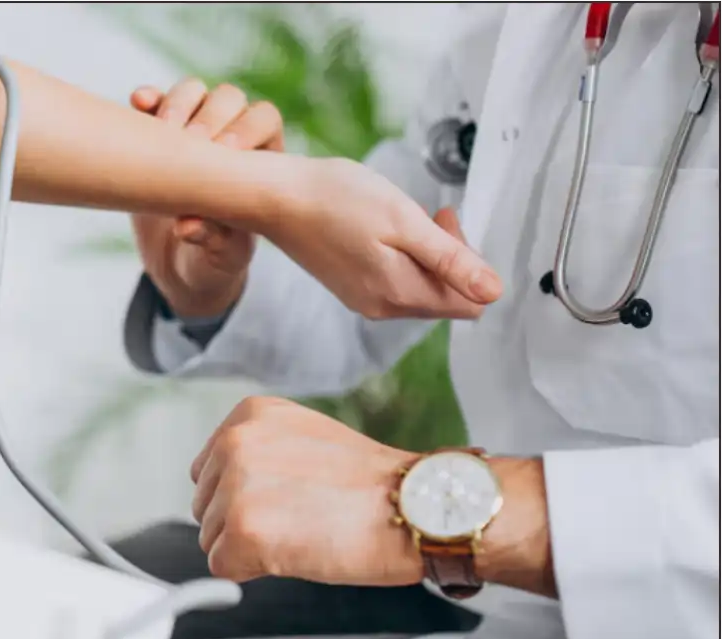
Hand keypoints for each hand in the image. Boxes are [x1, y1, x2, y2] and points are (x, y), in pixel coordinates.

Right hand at [129, 79, 281, 317]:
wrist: (178, 261)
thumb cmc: (213, 258)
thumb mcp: (220, 256)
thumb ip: (212, 240)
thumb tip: (188, 226)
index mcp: (263, 159)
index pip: (264, 121)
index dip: (247, 130)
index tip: (225, 153)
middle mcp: (231, 133)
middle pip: (228, 99)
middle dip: (210, 117)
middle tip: (191, 142)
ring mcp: (192, 128)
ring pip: (192, 93)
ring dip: (178, 104)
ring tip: (164, 131)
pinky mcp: (156, 131)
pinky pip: (153, 104)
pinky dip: (147, 99)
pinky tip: (138, 102)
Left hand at [190, 396, 423, 585]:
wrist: (413, 506)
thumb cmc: (369, 483)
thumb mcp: (304, 438)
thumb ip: (258, 453)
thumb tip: (223, 487)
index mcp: (249, 415)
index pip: (209, 471)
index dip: (245, 496)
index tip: (284, 499)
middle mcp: (235, 442)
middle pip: (206, 506)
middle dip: (244, 521)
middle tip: (300, 517)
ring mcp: (237, 486)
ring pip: (212, 538)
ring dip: (251, 546)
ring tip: (303, 530)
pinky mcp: (243, 530)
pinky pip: (223, 567)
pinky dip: (254, 572)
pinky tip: (296, 552)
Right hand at [246, 158, 499, 319]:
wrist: (275, 198)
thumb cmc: (336, 199)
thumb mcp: (403, 221)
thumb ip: (450, 260)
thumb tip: (494, 293)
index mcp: (400, 293)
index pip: (468, 302)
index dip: (470, 263)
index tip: (445, 221)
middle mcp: (382, 307)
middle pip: (445, 298)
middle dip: (450, 257)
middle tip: (433, 214)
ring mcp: (363, 300)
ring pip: (420, 289)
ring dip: (426, 255)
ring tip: (405, 217)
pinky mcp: (350, 288)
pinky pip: (394, 282)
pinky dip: (401, 257)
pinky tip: (383, 229)